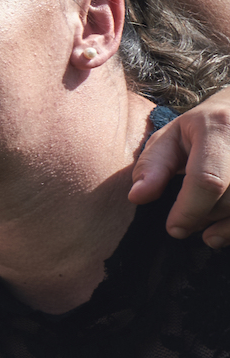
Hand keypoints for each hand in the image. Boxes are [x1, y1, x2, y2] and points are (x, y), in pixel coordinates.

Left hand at [129, 92, 229, 246]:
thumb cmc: (205, 127)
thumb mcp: (172, 136)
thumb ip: (153, 166)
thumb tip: (137, 197)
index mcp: (219, 128)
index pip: (208, 179)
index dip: (190, 210)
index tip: (174, 228)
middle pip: (229, 200)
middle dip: (204, 216)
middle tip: (188, 217)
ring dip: (224, 224)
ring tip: (205, 222)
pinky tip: (223, 230)